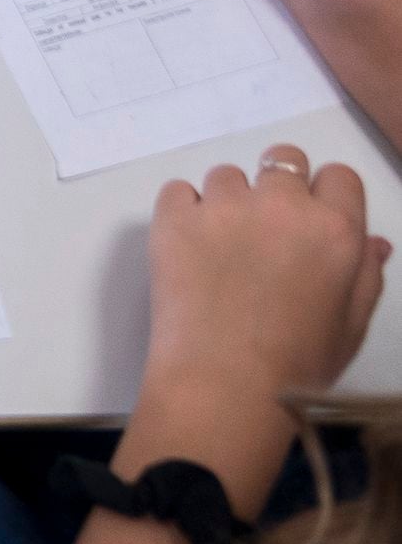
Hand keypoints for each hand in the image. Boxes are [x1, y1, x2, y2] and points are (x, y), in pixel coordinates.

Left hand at [141, 148, 385, 426]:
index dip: (325, 197)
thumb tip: (371, 240)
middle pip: (283, 160)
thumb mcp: (351, 324)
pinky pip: (178, 190)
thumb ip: (364, 273)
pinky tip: (189, 248)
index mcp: (335, 229)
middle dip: (279, 189)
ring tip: (223, 250)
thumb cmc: (298, 364)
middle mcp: (282, 205)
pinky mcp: (173, 217)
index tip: (310, 223)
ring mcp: (224, 206)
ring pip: (228, 176)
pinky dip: (183, 211)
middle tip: (265, 233)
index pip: (338, 176)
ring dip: (228, 202)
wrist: (224, 383)